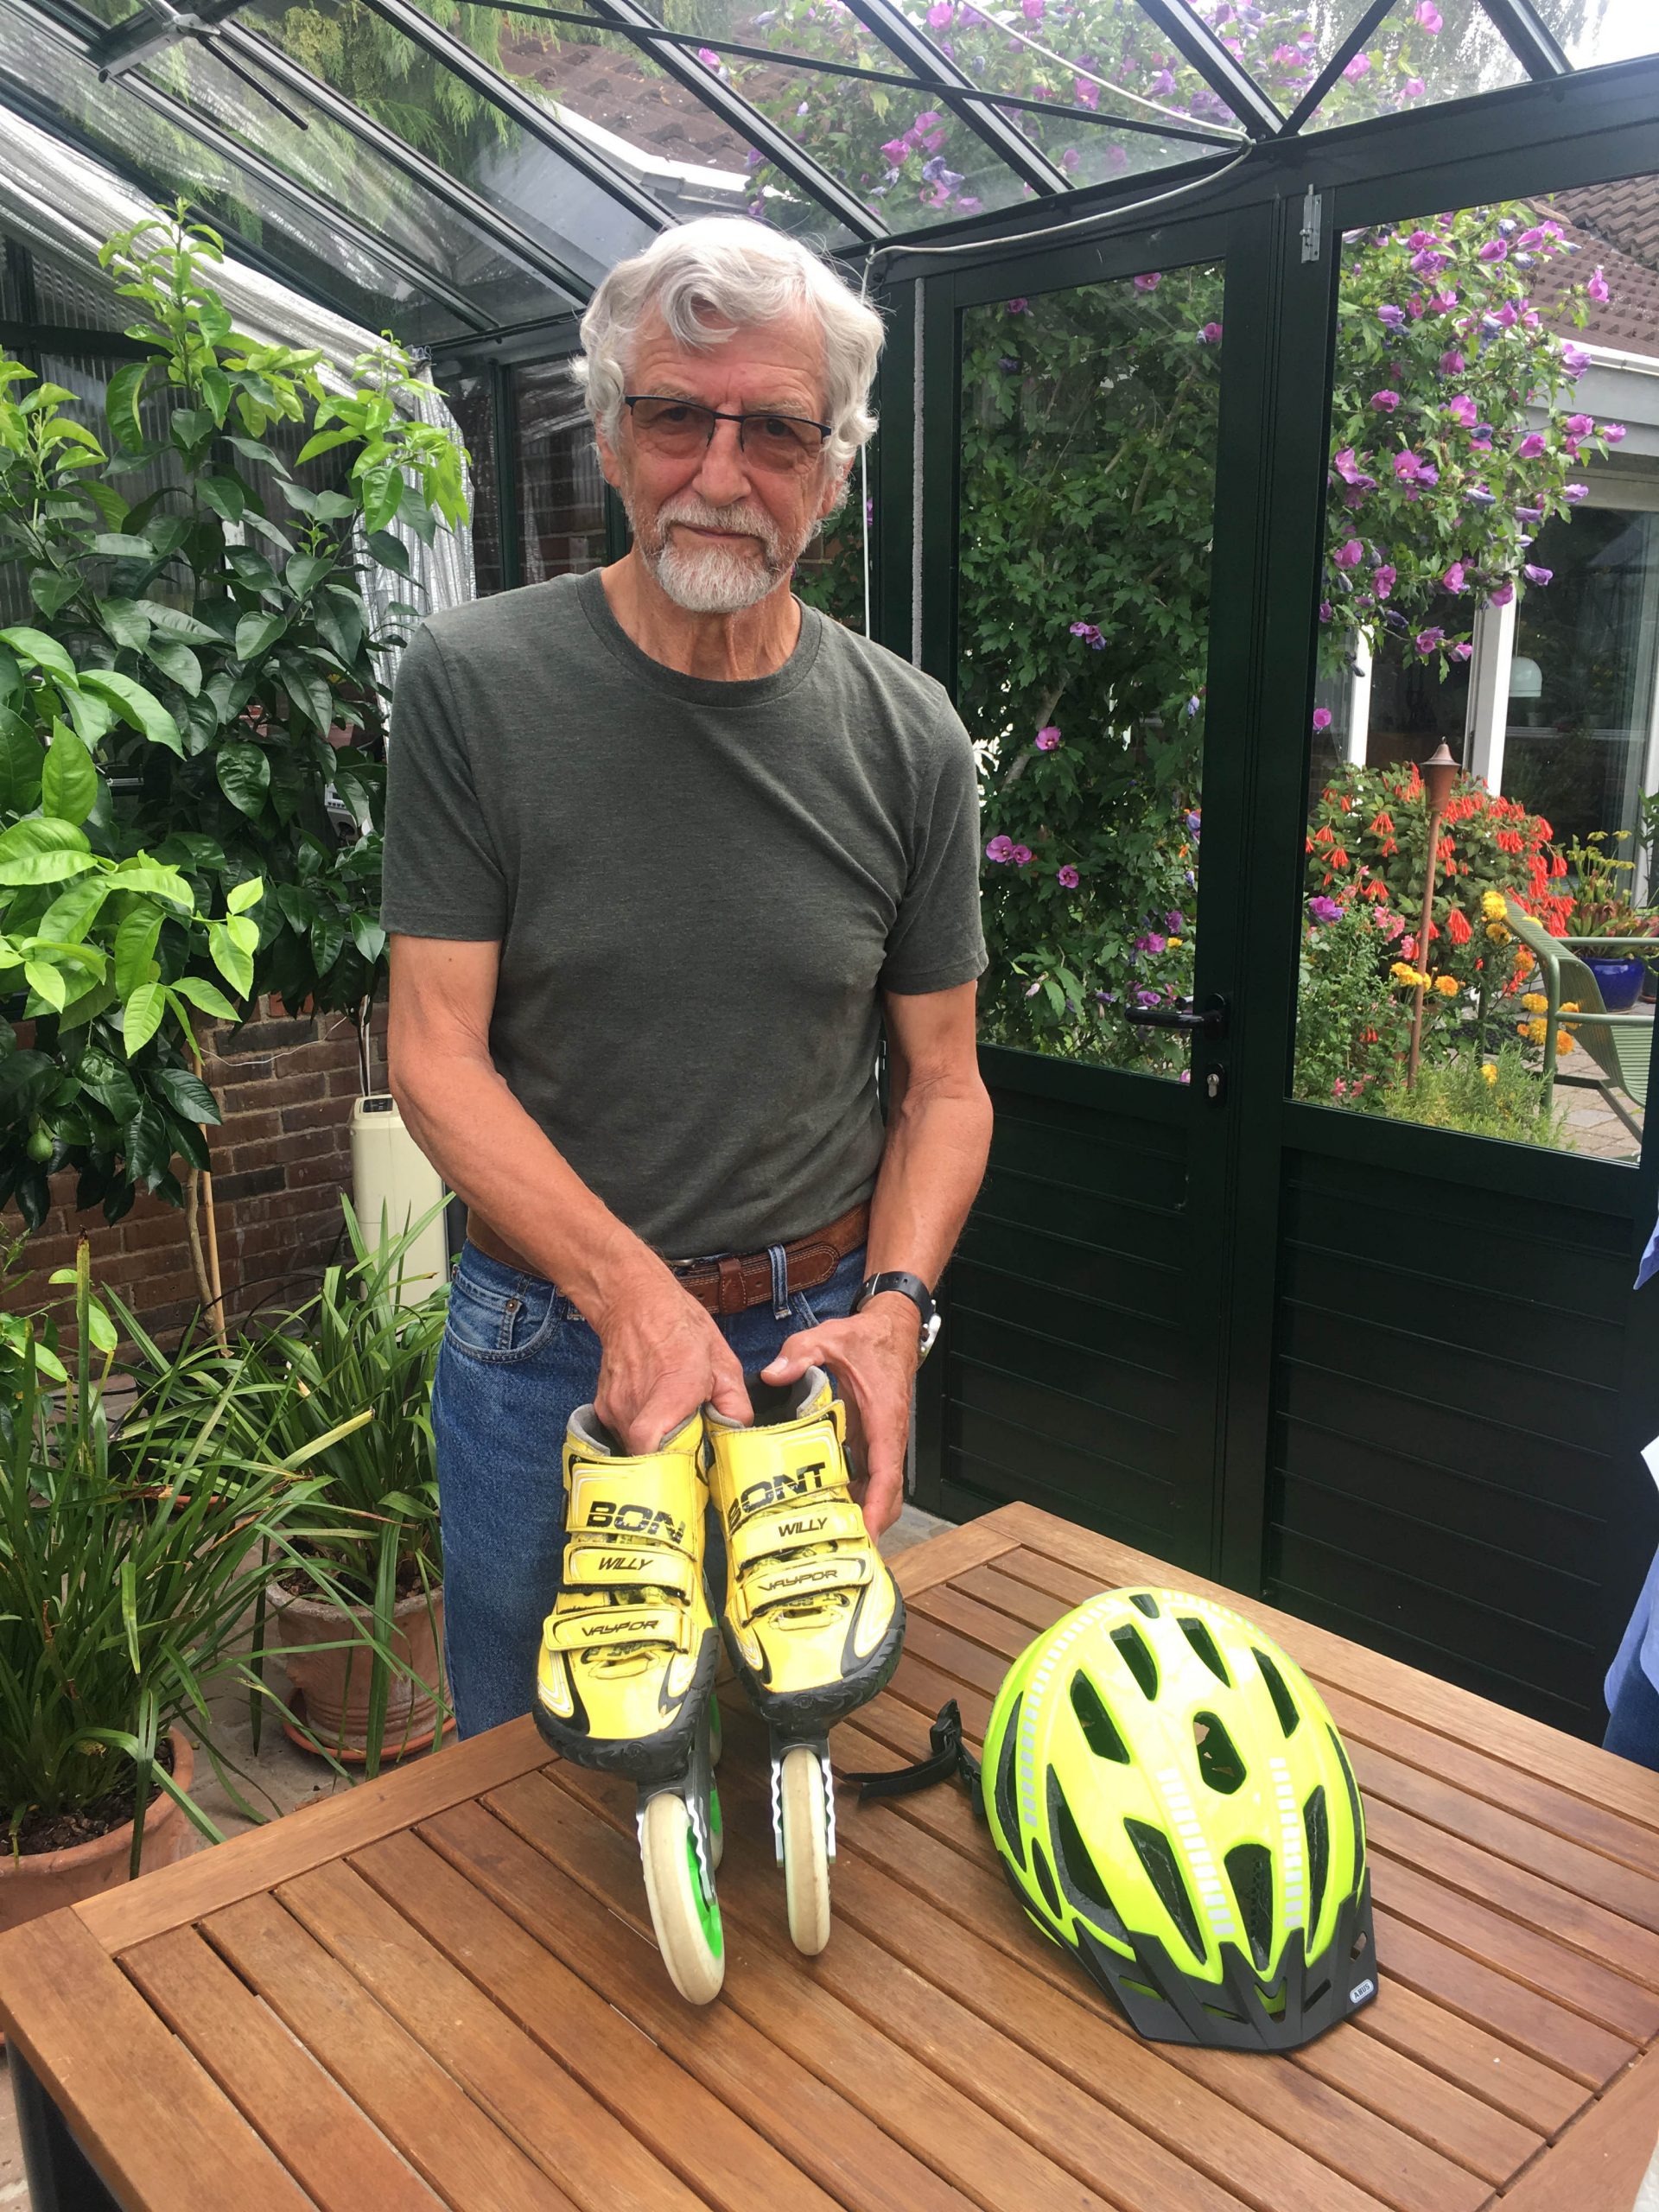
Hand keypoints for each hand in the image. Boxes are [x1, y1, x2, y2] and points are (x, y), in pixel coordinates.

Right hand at [590, 1266, 750, 1452]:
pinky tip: (658, 1417)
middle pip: (649, 1457)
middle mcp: (637, 1403)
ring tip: (676, 1430)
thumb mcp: (722, 1361)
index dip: (669, 1466)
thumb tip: (737, 1435)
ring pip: (636, 1449)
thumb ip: (734, 1403)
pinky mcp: (605, 1409)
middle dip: (671, 1464)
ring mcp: (616, 1407)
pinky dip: (644, 1435)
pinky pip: (625, 1435)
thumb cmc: (679, 1327)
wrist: (634, 1302)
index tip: (691, 1469)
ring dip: (658, 1448)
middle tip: (692, 1455)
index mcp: (672, 1389)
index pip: (650, 1443)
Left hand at [760, 1295, 918, 1538]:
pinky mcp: (872, 1439)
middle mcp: (888, 1436)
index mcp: (884, 1419)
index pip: (887, 1473)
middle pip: (888, 1493)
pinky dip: (856, 1495)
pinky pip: (868, 1475)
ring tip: (829, 1535)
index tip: (865, 1532)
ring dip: (862, 1512)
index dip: (877, 1505)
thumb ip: (801, 1352)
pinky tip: (828, 1505)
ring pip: (880, 1488)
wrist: (893, 1328)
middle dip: (870, 1522)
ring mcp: (881, 1440)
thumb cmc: (868, 1338)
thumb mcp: (831, 1338)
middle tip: (839, 1547)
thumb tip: (774, 1374)